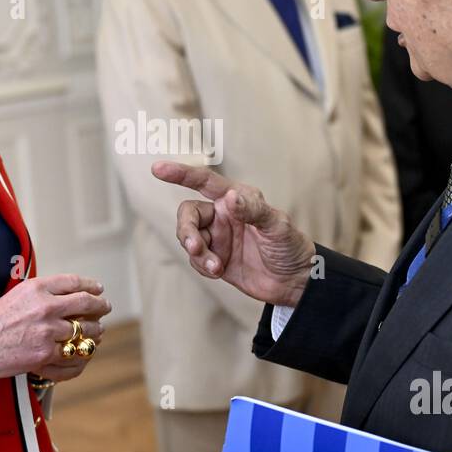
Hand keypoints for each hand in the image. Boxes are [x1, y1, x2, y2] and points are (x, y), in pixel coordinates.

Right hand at [0, 273, 110, 407]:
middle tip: (105, 309)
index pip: (74, 283)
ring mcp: (47, 334)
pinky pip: (72, 359)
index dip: (91, 286)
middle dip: (100, 307)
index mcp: (37, 289)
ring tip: (97, 333)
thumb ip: (42, 294)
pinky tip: (83, 356)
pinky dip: (80, 359)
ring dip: (94, 333)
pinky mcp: (44, 357)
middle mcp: (45, 308)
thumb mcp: (16, 296)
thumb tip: (69, 295)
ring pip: (84, 333)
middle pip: (86, 305)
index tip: (98, 290)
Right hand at [152, 160, 315, 307]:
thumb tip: (231, 197)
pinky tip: (218, 272)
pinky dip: (202, 266)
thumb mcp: (277, 226)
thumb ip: (253, 210)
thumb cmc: (291, 246)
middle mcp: (223, 214)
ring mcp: (218, 237)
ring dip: (197, 252)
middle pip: (188, 213)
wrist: (294, 282)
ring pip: (188, 238)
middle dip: (186, 230)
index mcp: (237, 198)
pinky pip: (195, 259)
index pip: (203, 181)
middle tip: (196, 248)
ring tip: (215, 267)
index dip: (180, 173)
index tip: (157, 169)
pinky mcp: (214, 259)